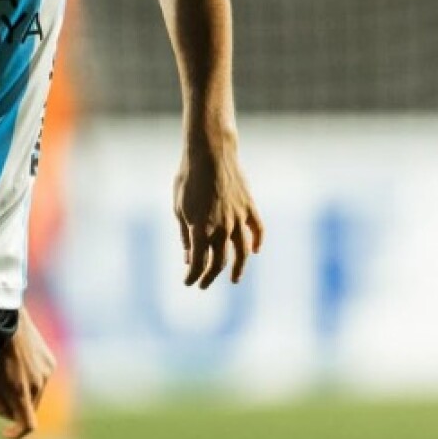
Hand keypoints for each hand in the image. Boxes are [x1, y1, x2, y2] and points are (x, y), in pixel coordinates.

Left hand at [0, 308, 56, 438]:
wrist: (3, 316)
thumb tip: (7, 416)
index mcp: (21, 391)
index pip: (28, 425)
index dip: (16, 433)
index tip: (6, 432)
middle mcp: (38, 384)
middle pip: (29, 409)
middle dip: (16, 408)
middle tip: (0, 396)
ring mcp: (46, 372)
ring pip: (36, 394)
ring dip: (24, 391)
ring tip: (6, 373)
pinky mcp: (50, 361)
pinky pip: (41, 378)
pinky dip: (31, 377)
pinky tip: (17, 362)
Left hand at [174, 140, 263, 288]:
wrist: (210, 154)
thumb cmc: (189, 180)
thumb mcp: (179, 208)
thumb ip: (185, 235)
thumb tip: (188, 257)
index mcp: (200, 229)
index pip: (198, 263)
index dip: (193, 276)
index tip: (188, 283)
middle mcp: (222, 228)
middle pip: (220, 261)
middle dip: (210, 276)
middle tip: (204, 284)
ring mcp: (238, 219)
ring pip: (242, 252)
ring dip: (238, 268)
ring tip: (234, 279)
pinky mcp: (249, 208)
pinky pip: (258, 231)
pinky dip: (257, 242)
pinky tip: (254, 251)